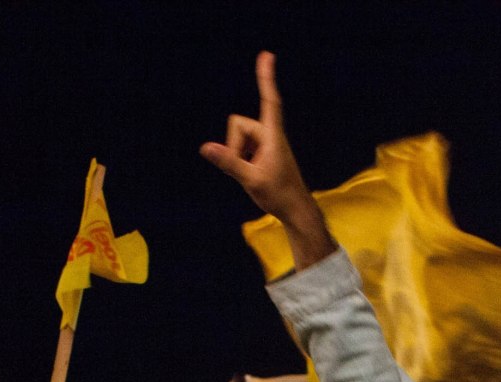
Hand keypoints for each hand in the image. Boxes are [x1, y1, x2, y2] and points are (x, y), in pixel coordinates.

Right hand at [200, 52, 312, 225]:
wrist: (294, 209)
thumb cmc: (278, 194)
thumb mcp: (250, 179)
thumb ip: (228, 162)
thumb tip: (206, 147)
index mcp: (272, 136)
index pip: (269, 101)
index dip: (266, 78)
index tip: (266, 55)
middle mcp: (270, 135)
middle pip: (239, 124)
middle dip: (233, 143)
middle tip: (244, 167)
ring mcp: (266, 143)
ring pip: (238, 137)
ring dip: (236, 152)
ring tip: (250, 173)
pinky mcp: (262, 152)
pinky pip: (241, 147)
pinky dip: (239, 157)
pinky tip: (250, 173)